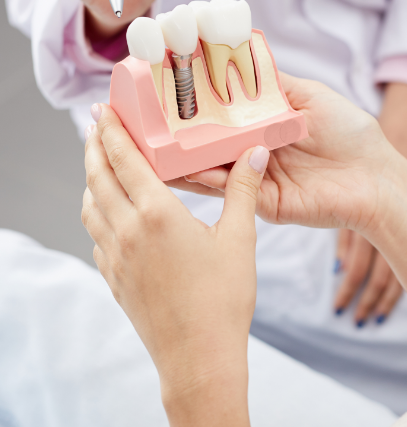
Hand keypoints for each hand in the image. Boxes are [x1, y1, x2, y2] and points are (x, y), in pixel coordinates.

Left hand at [82, 103, 265, 424]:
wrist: (198, 356)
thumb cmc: (223, 300)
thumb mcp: (240, 240)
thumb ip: (243, 191)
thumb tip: (256, 152)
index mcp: (157, 215)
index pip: (124, 161)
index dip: (111, 132)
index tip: (102, 109)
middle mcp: (127, 231)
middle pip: (97, 178)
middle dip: (94, 148)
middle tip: (96, 127)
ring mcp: (115, 257)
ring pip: (90, 206)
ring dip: (92, 180)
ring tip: (101, 166)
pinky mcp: (114, 278)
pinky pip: (96, 235)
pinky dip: (97, 213)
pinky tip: (113, 215)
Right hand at [170, 75, 406, 358]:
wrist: (376, 177)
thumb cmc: (351, 134)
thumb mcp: (310, 97)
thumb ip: (273, 83)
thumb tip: (238, 57)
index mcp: (263, 126)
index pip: (217, 116)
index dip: (190, 106)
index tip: (157, 91)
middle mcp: (253, 152)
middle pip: (204, 144)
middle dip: (172, 135)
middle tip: (136, 123)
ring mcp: (255, 178)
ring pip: (208, 169)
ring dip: (179, 159)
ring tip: (147, 146)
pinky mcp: (261, 203)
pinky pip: (228, 190)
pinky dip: (205, 179)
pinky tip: (184, 166)